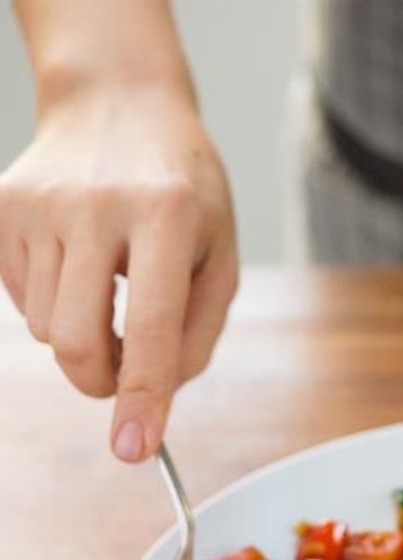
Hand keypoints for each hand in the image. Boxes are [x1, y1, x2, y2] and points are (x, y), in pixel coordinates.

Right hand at [0, 80, 236, 461]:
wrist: (119, 104)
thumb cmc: (185, 194)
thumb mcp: (219, 257)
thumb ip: (196, 333)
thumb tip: (154, 397)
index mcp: (167, 215)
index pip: (150, 329)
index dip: (142, 397)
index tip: (134, 449)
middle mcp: (96, 206)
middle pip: (75, 342)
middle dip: (101, 381)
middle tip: (125, 376)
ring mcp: (38, 204)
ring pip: (45, 328)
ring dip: (82, 335)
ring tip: (111, 288)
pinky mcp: (0, 207)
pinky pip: (21, 299)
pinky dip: (53, 304)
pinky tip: (79, 264)